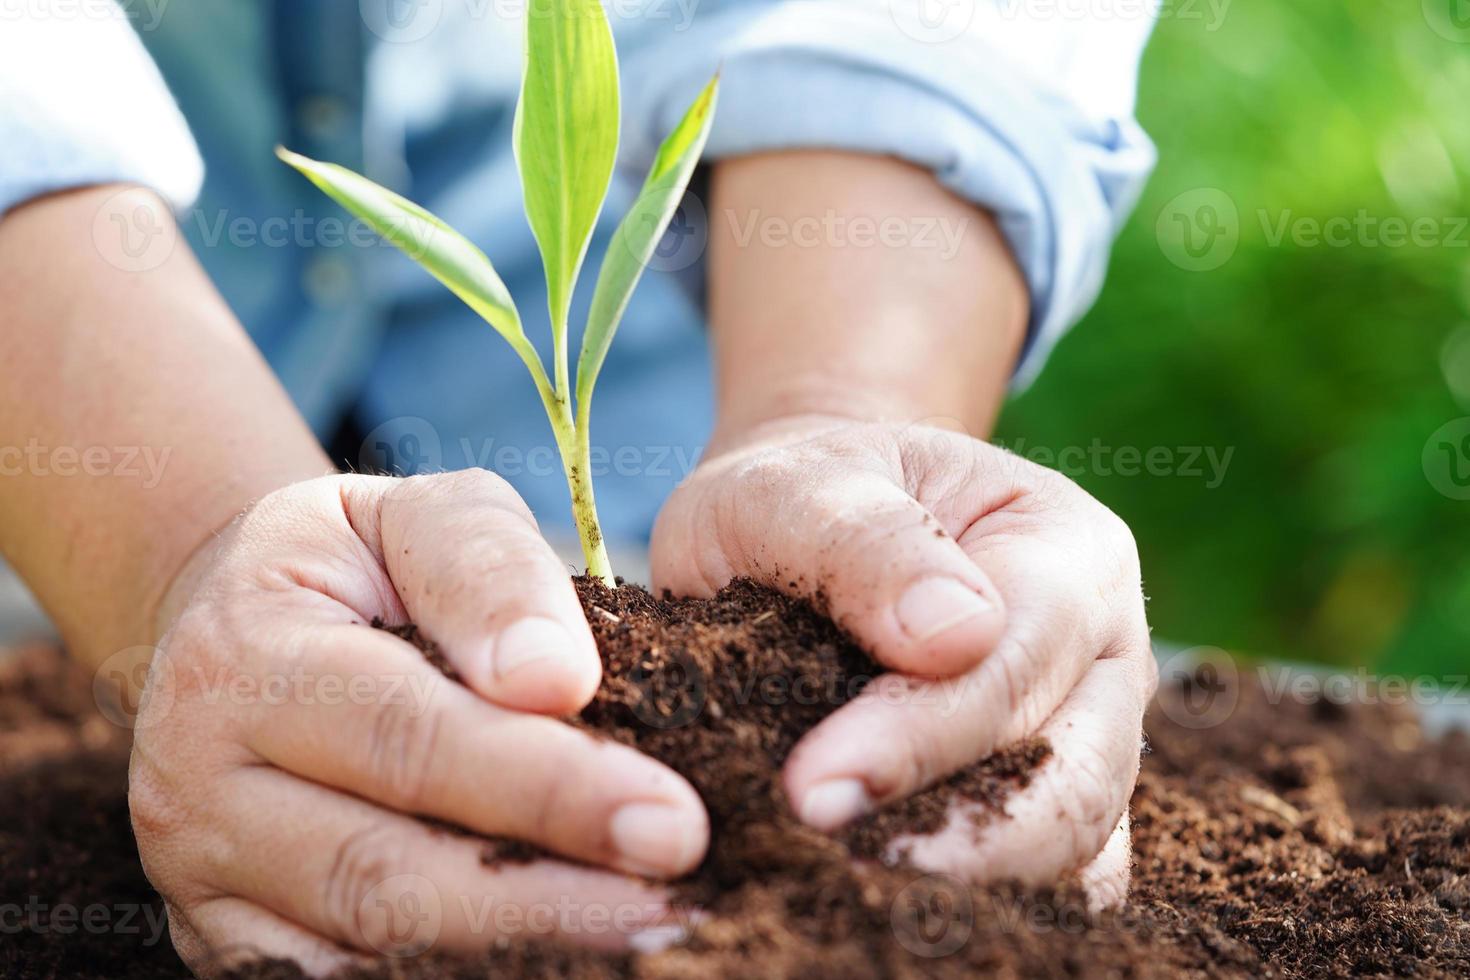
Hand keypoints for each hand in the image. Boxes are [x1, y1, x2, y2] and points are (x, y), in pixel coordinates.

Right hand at [127, 471, 707, 974]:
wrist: (235, 616)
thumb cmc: (360, 562)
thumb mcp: (419, 513)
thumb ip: (487, 571)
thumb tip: (554, 680)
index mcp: (245, 655)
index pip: (410, 738)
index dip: (546, 788)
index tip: (671, 820)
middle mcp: (198, 780)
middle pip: (380, 873)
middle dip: (543, 898)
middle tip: (678, 904)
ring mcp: (202, 874)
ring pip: (361, 947)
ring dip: (513, 951)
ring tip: (642, 938)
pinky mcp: (225, 938)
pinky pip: (333, 978)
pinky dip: (452, 972)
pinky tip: (556, 956)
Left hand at [651, 416, 1154, 904]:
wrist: (804, 526)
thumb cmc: (799, 498)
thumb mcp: (796, 486)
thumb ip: (864, 543)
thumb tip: (957, 638)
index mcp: (1068, 549)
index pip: (1017, 660)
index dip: (920, 736)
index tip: (812, 790)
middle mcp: (1105, 651)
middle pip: (1077, 775)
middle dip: (963, 839)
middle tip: (831, 859)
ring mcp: (1091, 734)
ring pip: (1079, 844)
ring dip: (972, 880)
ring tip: (849, 884)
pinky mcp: (1051, 801)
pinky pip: (1050, 878)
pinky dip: (981, 898)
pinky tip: (884, 898)